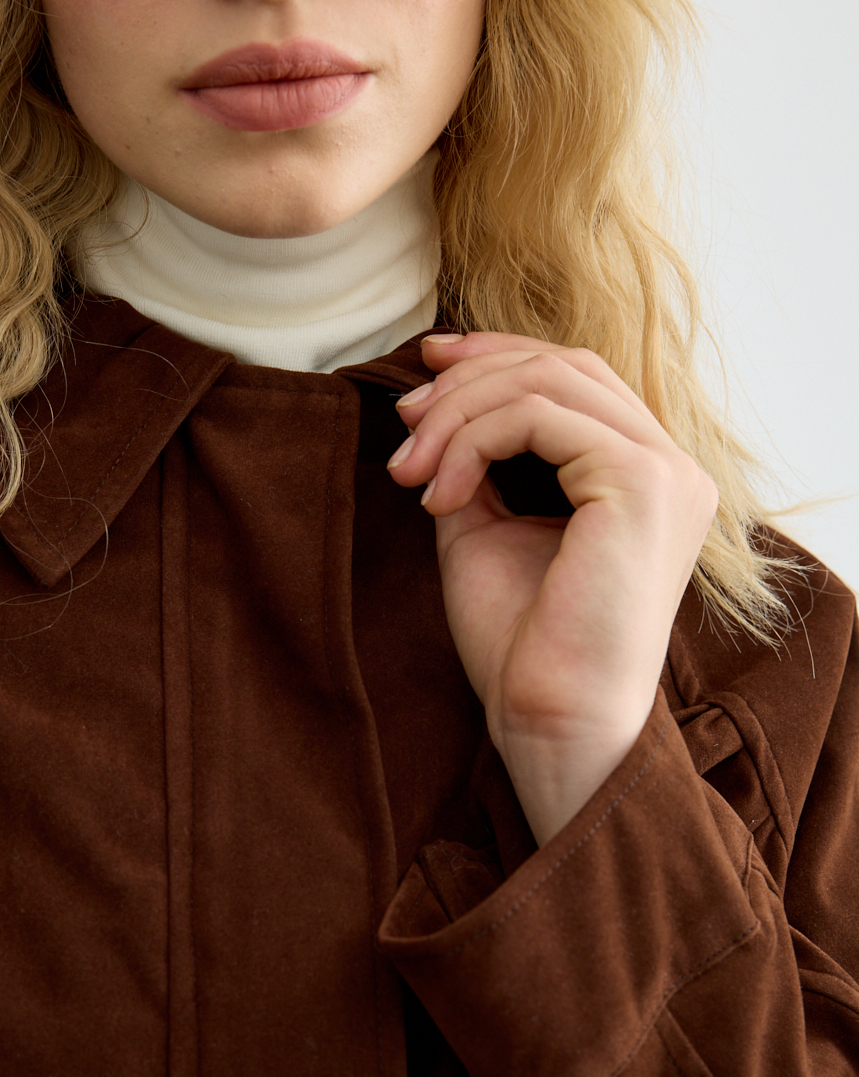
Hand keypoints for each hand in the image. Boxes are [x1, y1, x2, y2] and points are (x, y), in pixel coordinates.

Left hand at [387, 330, 718, 845]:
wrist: (549, 722)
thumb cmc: (521, 648)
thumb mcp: (487, 531)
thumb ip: (478, 466)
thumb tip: (436, 411)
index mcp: (646, 478)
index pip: (576, 377)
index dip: (498, 355)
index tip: (425, 367)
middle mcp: (673, 466)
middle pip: (562, 365)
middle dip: (469, 379)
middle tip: (403, 419)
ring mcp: (666, 471)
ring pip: (547, 382)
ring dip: (459, 413)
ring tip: (408, 470)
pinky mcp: (641, 482)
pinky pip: (539, 417)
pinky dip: (473, 442)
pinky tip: (438, 496)